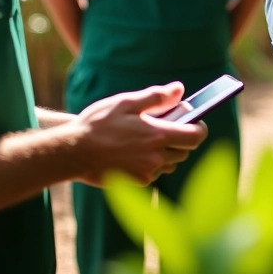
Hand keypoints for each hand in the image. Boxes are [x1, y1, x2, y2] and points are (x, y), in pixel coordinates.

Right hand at [71, 83, 207, 184]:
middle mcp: (156, 157)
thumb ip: (157, 97)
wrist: (73, 152)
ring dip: (167, 151)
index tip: (196, 121)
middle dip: (181, 138)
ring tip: (147, 138)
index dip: (200, 128)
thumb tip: (179, 90)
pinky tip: (135, 152)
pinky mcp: (138, 183)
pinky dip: (152, 163)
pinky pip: (155, 172)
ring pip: (170, 163)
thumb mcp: (126, 103)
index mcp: (157, 136)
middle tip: (165, 125)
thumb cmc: (98, 125)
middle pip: (185, 151)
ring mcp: (147, 173)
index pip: (195, 136)